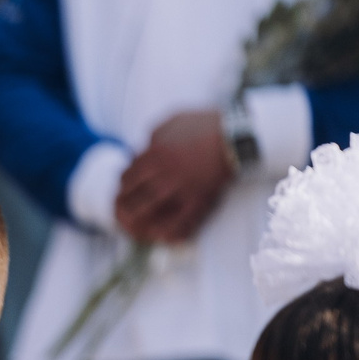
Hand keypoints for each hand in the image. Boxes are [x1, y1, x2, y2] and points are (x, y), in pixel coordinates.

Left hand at [115, 109, 233, 245]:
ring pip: (147, 212)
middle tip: (122, 213)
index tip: (126, 191)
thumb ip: (152, 137)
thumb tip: (141, 150)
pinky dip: (166, 233)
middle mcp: (162, 174)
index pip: (126, 177)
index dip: (123, 186)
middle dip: (122, 207)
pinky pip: (178, 223)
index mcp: (153, 155)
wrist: (237, 134)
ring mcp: (179, 190)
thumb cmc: (205, 125)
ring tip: (133, 229)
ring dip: (136, 223)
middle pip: (130, 197)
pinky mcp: (198, 201)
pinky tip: (159, 237)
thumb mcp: (171, 122)